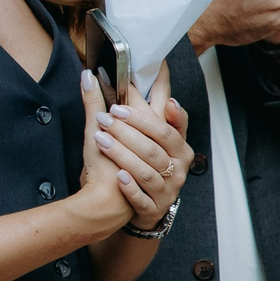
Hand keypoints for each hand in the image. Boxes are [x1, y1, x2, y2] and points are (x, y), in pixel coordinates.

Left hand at [79, 64, 191, 235]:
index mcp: (178, 147)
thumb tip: (127, 71)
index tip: (149, 99)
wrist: (130, 206)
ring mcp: (167, 190)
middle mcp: (177, 168)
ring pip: (146, 170)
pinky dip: (130, 186)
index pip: (169, 128)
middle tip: (107, 115)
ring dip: (123, 153)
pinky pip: (142, 198)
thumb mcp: (145, 136)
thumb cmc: (139, 164)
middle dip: (130, 129)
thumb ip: (141, 107)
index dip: (157, 115)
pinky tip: (118, 175)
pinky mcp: (153, 209)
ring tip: (101, 139)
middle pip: (155, 146)